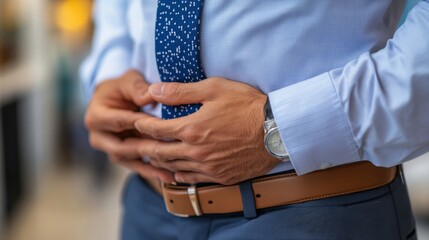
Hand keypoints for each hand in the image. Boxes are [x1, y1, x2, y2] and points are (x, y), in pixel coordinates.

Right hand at [85, 70, 174, 182]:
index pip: (120, 122)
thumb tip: (150, 96)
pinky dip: (152, 172)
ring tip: (172, 171)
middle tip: (169, 151)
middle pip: (123, 147)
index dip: (140, 124)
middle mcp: (99, 137)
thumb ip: (138, 87)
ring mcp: (109, 149)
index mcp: (96, 116)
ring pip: (130, 160)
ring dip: (151, 166)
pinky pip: (137, 167)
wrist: (116, 100)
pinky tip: (169, 176)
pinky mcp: (121, 157)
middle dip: (146, 148)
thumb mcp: (129, 81)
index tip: (162, 127)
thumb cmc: (123, 88)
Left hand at [134, 78, 279, 184]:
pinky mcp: (220, 176)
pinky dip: (178, 175)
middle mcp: (195, 152)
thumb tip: (153, 90)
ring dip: (159, 161)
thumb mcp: (214, 89)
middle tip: (133, 143)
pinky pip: (191, 180)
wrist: (277, 131)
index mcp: (191, 129)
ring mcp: (208, 167)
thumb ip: (180, 92)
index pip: (156, 130)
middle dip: (143, 146)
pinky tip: (174, 172)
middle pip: (160, 152)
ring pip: (173, 167)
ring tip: (150, 156)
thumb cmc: (247, 106)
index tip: (135, 122)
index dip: (142, 125)